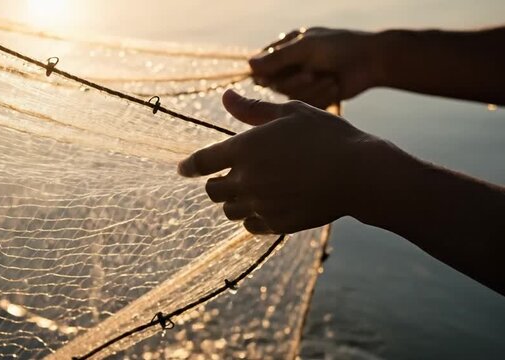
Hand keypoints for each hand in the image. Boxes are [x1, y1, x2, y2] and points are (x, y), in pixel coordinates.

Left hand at [178, 89, 386, 234]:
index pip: (201, 162)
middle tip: (225, 178)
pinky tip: (266, 207)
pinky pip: (251, 226)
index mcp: (244, 149)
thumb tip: (224, 96)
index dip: (188, 167)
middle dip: (214, 184)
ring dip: (233, 201)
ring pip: (230, 210)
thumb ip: (252, 109)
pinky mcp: (277, 224)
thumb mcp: (290, 113)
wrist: (359, 174)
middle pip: (212, 191)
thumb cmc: (326, 136)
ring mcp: (260, 205)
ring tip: (250, 192)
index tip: (184, 169)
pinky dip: (252, 218)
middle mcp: (246, 180)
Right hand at [249, 28, 383, 107]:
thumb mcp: (306, 48)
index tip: (270, 76)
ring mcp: (303, 82)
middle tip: (311, 73)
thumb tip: (249, 65)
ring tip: (328, 78)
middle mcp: (291, 65)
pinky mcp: (315, 97)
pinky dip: (320, 95)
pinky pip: (305, 103)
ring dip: (310, 88)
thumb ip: (277, 58)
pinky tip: (334, 86)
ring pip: (289, 95)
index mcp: (287, 47)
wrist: (372, 62)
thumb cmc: (340, 47)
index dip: (265, 72)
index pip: (261, 64)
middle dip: (293, 81)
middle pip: (273, 84)